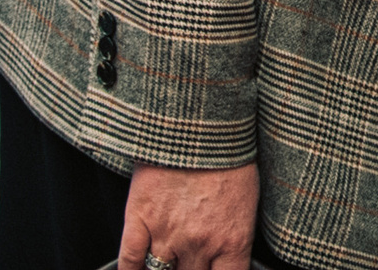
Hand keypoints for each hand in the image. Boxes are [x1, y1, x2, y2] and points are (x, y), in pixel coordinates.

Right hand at [118, 161, 256, 269]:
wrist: (202, 121)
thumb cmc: (230, 155)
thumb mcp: (248, 201)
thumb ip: (236, 237)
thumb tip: (228, 259)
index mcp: (232, 240)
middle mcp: (199, 244)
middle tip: (189, 261)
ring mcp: (167, 234)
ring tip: (168, 261)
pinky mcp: (139, 219)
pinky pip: (129, 262)